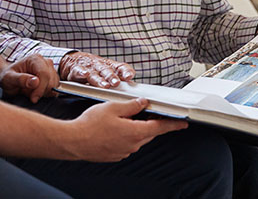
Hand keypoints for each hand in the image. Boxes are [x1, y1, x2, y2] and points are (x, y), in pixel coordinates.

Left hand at [0, 54, 58, 103]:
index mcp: (34, 59)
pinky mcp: (51, 77)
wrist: (8, 80)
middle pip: (51, 80)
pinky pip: (54, 87)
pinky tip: (36, 92)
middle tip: (30, 96)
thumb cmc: (6, 78)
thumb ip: (21, 79)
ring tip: (31, 92)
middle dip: (41, 91)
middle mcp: (44, 62)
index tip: (33, 98)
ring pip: (54, 84)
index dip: (40, 88)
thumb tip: (36, 81)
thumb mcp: (8, 78)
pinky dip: (47, 93)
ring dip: (44, 92)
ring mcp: (49, 69)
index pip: (44, 74)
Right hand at [59, 51, 134, 87]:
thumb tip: (133, 89)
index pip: (120, 67)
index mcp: (110, 66)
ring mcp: (89, 67)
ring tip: (105, 85)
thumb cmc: (95, 69)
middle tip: (116, 83)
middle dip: (112, 77)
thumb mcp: (107, 72)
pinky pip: (79, 70)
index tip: (130, 76)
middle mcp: (100, 66)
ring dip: (100, 79)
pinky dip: (82, 72)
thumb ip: (119, 79)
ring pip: (95, 73)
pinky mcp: (77, 70)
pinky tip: (85, 74)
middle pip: (107, 70)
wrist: (75, 61)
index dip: (125, 71)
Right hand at [66, 98, 187, 161]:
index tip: (183, 123)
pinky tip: (113, 128)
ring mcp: (124, 152)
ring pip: (137, 138)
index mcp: (135, 132)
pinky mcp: (115, 155)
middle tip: (145, 111)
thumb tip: (144, 103)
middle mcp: (132, 145)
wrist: (73, 142)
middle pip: (148, 132)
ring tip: (122, 118)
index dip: (173, 124)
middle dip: (149, 122)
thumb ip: (132, 106)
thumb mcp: (113, 107)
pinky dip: (125, 135)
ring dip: (135, 128)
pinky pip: (126, 144)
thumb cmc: (90, 124)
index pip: (160, 127)